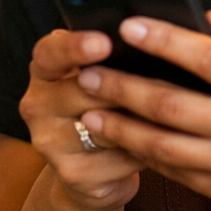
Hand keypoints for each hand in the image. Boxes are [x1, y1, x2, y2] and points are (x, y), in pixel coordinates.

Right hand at [18, 29, 147, 210]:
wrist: (91, 175)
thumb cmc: (106, 111)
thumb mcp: (102, 79)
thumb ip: (112, 58)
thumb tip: (153, 36)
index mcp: (44, 71)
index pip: (50, 52)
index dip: (76, 46)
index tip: (105, 42)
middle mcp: (37, 105)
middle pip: (83, 89)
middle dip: (126, 87)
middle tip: (162, 82)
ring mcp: (50, 142)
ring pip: (106, 126)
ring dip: (143, 120)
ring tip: (173, 113)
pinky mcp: (72, 173)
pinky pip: (121, 156)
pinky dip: (148, 150)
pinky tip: (164, 144)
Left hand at [76, 12, 210, 210]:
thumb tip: (210, 17)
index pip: (207, 58)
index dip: (164, 40)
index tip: (127, 25)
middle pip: (171, 105)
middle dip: (123, 87)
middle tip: (86, 72)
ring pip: (163, 146)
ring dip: (121, 128)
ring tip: (89, 111)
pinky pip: (176, 172)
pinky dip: (144, 155)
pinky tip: (122, 139)